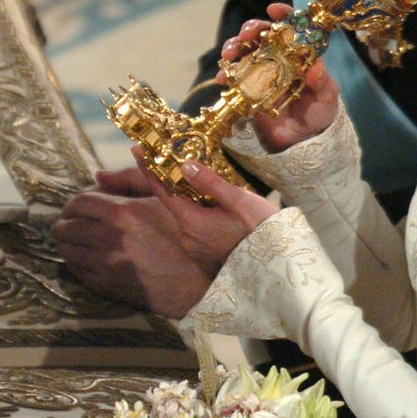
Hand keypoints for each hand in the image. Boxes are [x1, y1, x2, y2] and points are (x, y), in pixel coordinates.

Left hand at [53, 166, 224, 318]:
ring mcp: (107, 265)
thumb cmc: (184, 232)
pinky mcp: (109, 287)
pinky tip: (82, 258)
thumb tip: (97, 175)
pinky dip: (74, 262)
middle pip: (67, 227)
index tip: (78, 205)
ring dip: (65, 242)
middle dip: (64, 222)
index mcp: (123, 212)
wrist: (200, 279)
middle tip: (69, 221)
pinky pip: (77, 272)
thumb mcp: (164, 196)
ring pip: (68, 251)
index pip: (79, 202)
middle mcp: (110, 238)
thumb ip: (129, 179)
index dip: (74, 202)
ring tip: (71, 239)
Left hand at [140, 156, 278, 311]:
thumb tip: (183, 164)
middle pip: (171, 201)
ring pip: (183, 213)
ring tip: (189, 173)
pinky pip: (194, 224)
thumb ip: (209, 182)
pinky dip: (194, 208)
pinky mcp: (206, 253)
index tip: (137, 150)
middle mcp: (187, 237)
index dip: (149, 169)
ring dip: (184, 194)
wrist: (279, 268)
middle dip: (167, 179)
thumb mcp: (239, 200)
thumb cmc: (262, 231)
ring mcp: (196, 248)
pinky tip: (206, 198)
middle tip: (164, 155)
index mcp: (192, 222)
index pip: (162, 191)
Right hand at [220, 3, 340, 152]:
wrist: (302, 141)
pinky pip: (233, 76)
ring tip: (229, 53)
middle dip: (251, 28)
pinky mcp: (247, 88)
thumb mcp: (328, 99)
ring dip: (233, 46)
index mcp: (297, 55)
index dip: (282, 14)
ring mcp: (260, 71)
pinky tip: (223, 77)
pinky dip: (225, 73)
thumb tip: (316, 67)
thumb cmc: (319, 114)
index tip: (273, 9)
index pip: (291, 27)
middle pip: (261, 33)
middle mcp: (277, 58)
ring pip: (243, 49)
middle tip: (247, 34)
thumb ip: (324, 83)